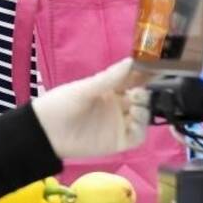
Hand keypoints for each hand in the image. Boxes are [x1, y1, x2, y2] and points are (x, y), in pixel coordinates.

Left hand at [31, 58, 149, 158]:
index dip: (145, 73)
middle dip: (145, 92)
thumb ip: (108, 78)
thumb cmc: (61, 104)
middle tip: (138, 91)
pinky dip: (141, 128)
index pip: (134, 79)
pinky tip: (134, 120)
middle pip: (142, 97)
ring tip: (134, 104)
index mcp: (110, 88)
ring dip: (144, 108)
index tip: (156, 66)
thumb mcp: (84, 89)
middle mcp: (118, 104)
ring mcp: (120, 123)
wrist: (46, 132)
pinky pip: (138, 136)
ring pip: (144, 115)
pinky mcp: (119, 141)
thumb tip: (131, 61)